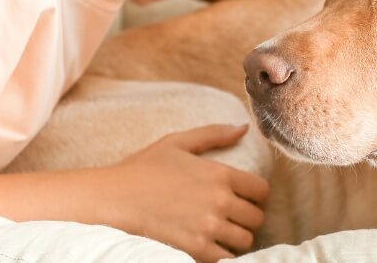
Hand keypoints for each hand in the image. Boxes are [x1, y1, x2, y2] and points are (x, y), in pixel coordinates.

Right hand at [97, 123, 269, 261]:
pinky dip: (223, 254)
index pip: (261, 191)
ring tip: (222, 232)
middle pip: (256, 218)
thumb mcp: (177, 142)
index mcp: (219, 174)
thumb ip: (213, 134)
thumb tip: (243, 127)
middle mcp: (219, 202)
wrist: (115, 198)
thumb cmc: (144, 168)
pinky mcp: (196, 249)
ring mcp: (208, 228)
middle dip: (247, 217)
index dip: (257, 195)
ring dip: (237, 237)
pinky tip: (211, 245)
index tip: (246, 197)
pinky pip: (226, 259)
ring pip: (245, 240)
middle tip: (232, 216)